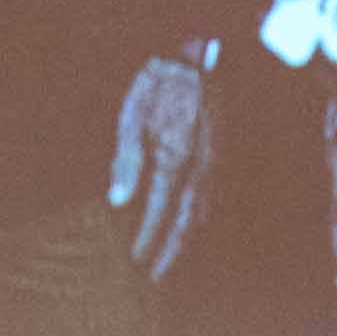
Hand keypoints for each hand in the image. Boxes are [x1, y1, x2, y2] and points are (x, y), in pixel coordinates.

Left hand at [106, 48, 209, 278]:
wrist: (197, 56)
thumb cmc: (158, 82)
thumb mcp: (133, 117)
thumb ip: (127, 161)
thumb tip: (118, 202)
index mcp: (174, 162)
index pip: (159, 214)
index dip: (147, 240)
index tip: (136, 261)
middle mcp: (198, 171)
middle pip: (185, 225)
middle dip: (170, 254)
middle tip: (157, 279)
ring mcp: (213, 165)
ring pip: (200, 214)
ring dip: (184, 240)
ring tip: (170, 260)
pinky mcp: (218, 156)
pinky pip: (209, 197)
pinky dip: (196, 217)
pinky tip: (189, 224)